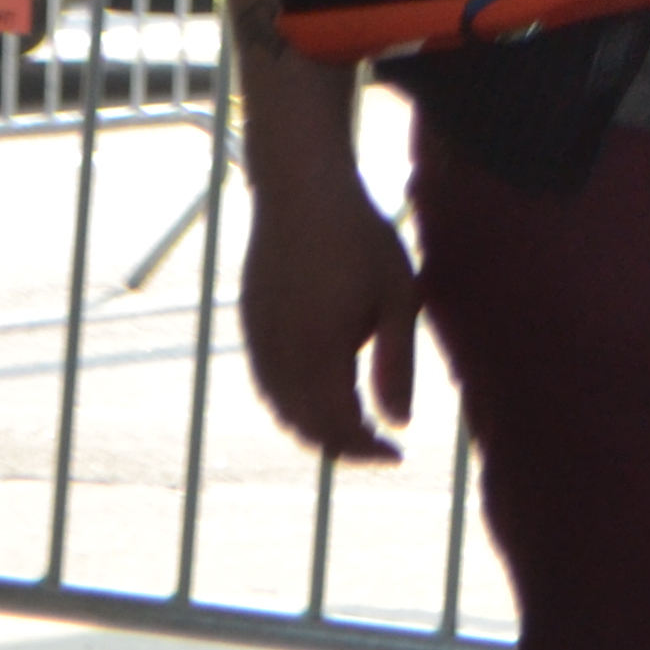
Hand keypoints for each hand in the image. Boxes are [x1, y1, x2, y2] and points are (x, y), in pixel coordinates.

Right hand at [240, 168, 420, 462]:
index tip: (397, 456)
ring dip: (315, 428)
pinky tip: (320, 396)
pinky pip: (268, 384)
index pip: (338, 426)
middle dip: (342, 446)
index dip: (366, 449)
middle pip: (305, 426)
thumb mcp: (398, 297)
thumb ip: (397, 363)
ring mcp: (257, 342)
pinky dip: (293, 404)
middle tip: (379, 449)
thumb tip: (399, 423)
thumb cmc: (360, 239)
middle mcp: (278, 357)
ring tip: (355, 429)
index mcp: (317, 354)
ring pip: (281, 408)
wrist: (301, 193)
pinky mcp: (250, 326)